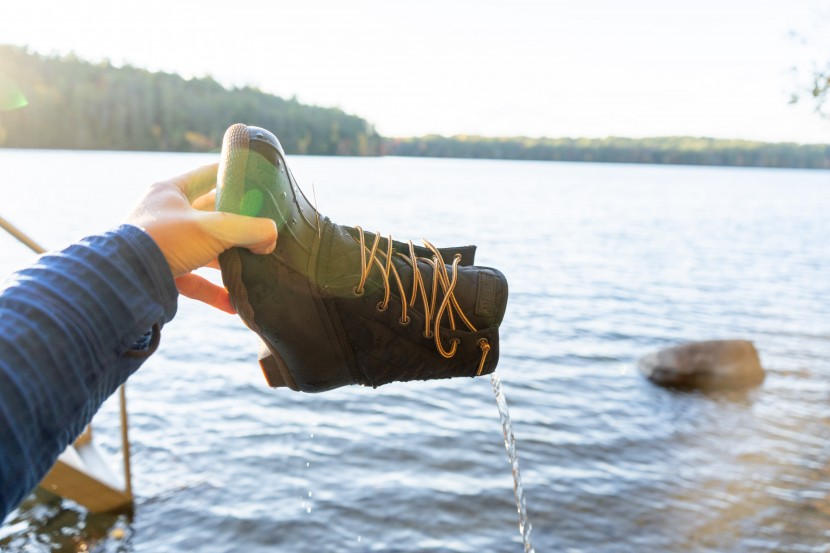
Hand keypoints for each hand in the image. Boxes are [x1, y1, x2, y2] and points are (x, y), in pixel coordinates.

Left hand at [125, 164, 276, 312]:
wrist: (124, 281)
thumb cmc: (165, 240)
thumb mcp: (214, 228)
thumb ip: (249, 229)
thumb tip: (271, 236)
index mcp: (170, 192)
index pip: (207, 175)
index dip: (232, 174)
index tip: (255, 178)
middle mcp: (165, 216)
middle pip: (210, 216)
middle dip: (237, 223)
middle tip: (263, 227)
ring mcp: (164, 246)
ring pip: (204, 250)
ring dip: (229, 260)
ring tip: (255, 265)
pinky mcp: (163, 273)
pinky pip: (194, 281)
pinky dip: (214, 291)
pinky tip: (235, 304)